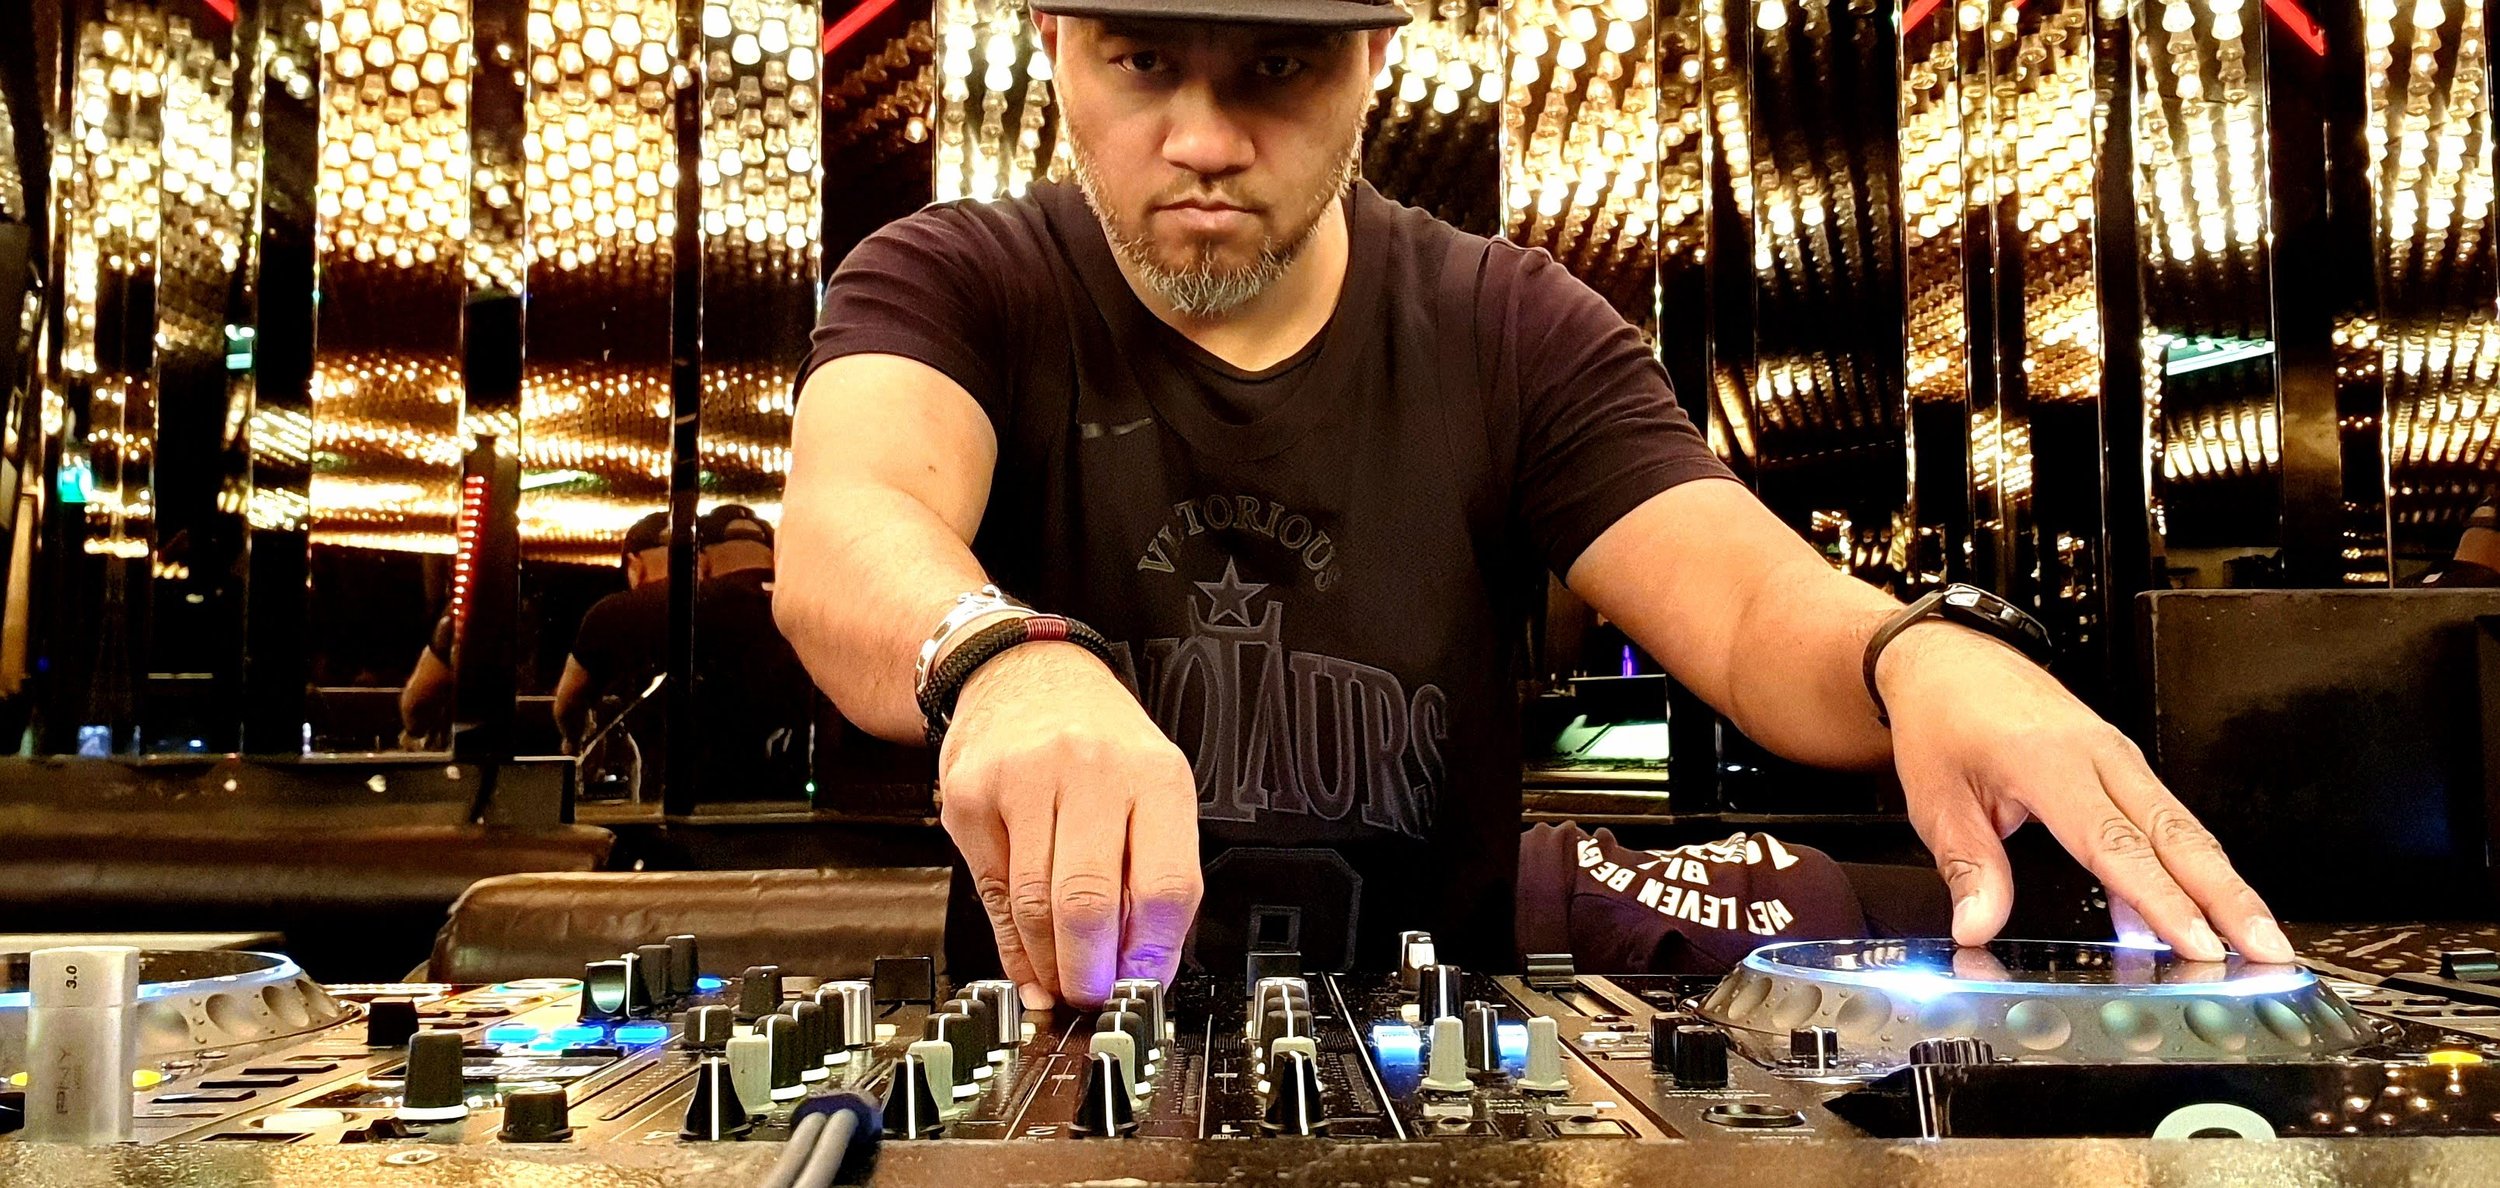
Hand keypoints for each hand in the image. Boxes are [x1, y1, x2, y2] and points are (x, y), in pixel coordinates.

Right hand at [935, 640, 1202, 1009]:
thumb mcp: (1151, 788)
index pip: (1165, 886)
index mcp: (1155, 776)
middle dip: (1089, 973)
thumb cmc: (1098, 739)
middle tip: (1091, 996)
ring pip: (1034, 906)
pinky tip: (1025, 957)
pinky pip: (993, 891)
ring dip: (1048, 964)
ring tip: (1060, 982)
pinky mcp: (971, 796)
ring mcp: (1024, 780)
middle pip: (1089, 903)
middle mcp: (1091, 770)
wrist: (1023, 673)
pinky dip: (1010, 941)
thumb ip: (1152, 872)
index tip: (1142, 987)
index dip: (1152, 956)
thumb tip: (1140, 971)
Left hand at [1877, 623, 2294, 963]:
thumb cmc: (1942, 718)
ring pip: (2183, 827)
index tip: (2198, 943)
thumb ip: (1967, 865)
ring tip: (2256, 940)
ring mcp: (2116, 756)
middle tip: (2269, 951)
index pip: (2116, 844)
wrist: (1948, 656)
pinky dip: (2186, 866)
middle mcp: (2098, 755)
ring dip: (2223, 885)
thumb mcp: (1936, 797)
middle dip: (2229, 899)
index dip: (2160, 900)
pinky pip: (2162, 817)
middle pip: (2177, 835)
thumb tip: (1978, 925)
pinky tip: (2186, 917)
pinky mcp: (2120, 762)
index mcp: (2050, 762)